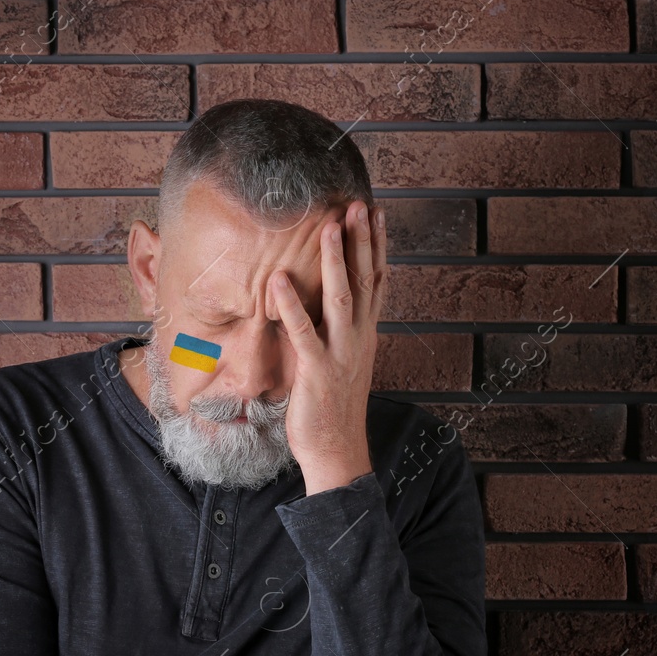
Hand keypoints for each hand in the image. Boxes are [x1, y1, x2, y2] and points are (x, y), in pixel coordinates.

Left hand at [268, 199, 386, 494]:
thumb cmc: (333, 407)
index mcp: (366, 334)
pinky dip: (291, 305)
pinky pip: (304, 333)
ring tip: (328, 227)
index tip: (376, 213)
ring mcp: (341, 353)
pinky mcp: (317, 371)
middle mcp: (360, 338)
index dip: (377, 246)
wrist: (338, 450)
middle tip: (360, 205)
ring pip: (343, 298)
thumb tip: (326, 303)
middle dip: (363, 241)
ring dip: (336, 261)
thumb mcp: (342, 360)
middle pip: (366, 280)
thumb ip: (337, 330)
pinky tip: (278, 280)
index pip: (377, 280)